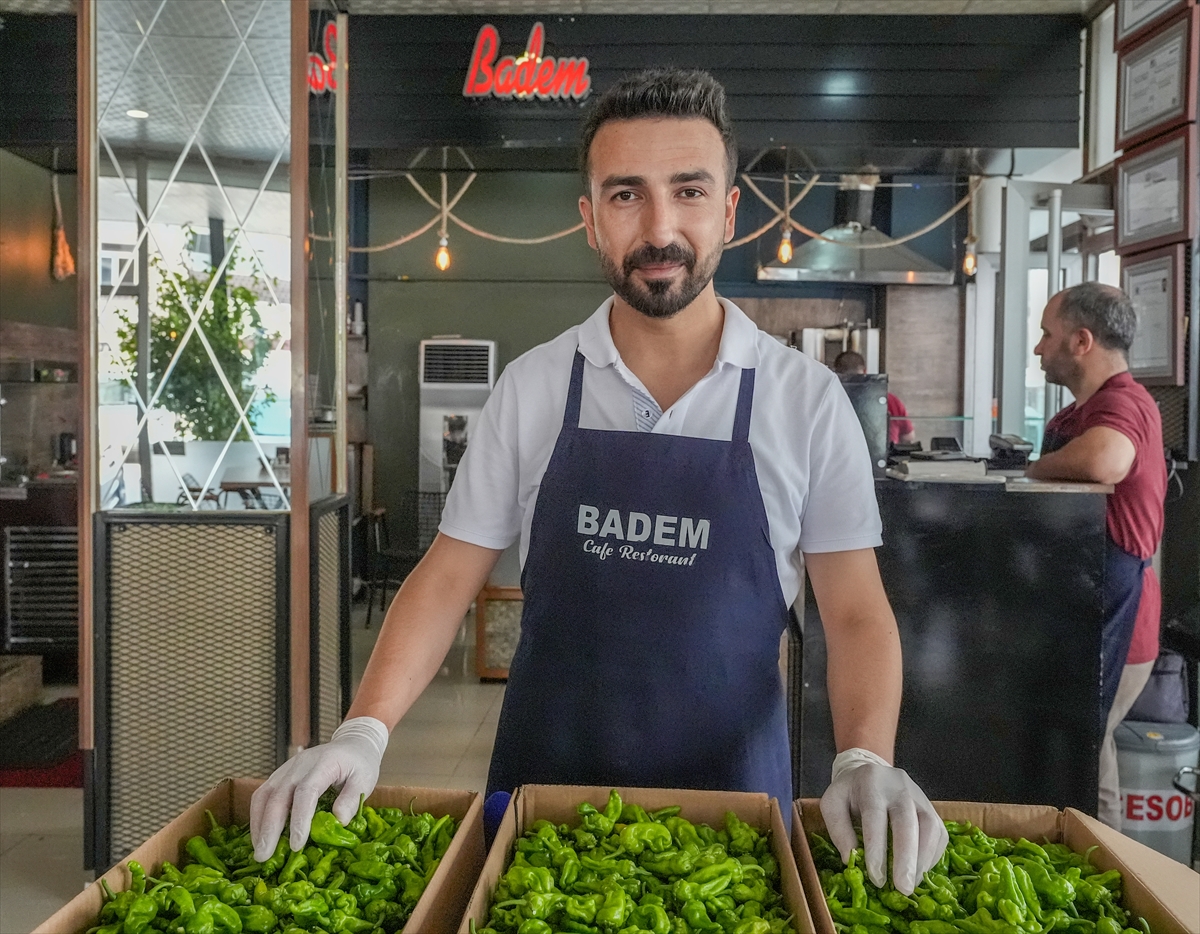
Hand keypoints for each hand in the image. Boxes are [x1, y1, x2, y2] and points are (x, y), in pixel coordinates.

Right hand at [250, 716, 388, 860]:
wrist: (352, 743)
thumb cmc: (359, 763)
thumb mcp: (366, 779)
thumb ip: (352, 799)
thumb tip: (338, 821)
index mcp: (324, 763)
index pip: (306, 792)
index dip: (299, 819)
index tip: (296, 845)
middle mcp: (300, 764)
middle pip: (278, 795)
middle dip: (269, 828)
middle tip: (264, 856)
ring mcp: (287, 768)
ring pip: (264, 795)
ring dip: (259, 824)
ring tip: (259, 850)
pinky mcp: (281, 774)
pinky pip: (263, 794)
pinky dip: (258, 815)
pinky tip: (260, 835)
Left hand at [819, 748, 947, 895]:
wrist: (871, 772)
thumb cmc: (850, 793)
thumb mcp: (832, 803)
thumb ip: (838, 829)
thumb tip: (851, 859)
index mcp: (871, 783)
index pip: (875, 816)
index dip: (877, 848)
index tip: (876, 878)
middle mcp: (899, 787)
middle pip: (907, 821)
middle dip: (906, 858)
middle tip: (903, 888)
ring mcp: (920, 796)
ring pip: (930, 826)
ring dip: (922, 859)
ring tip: (911, 884)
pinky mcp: (932, 808)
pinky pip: (939, 833)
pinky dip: (931, 856)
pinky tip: (918, 871)